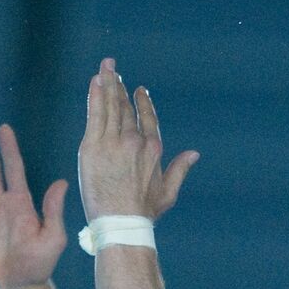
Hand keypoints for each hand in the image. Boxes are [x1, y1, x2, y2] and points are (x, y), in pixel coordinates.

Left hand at [78, 57, 198, 220]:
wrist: (121, 221)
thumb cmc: (143, 213)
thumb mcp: (168, 192)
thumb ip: (180, 170)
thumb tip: (194, 153)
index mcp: (153, 149)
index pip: (147, 118)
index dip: (141, 103)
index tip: (137, 90)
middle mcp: (135, 140)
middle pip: (125, 108)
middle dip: (119, 87)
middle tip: (113, 70)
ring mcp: (114, 141)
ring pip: (110, 105)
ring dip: (107, 83)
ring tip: (105, 67)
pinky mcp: (93, 146)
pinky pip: (95, 113)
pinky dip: (95, 95)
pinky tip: (95, 81)